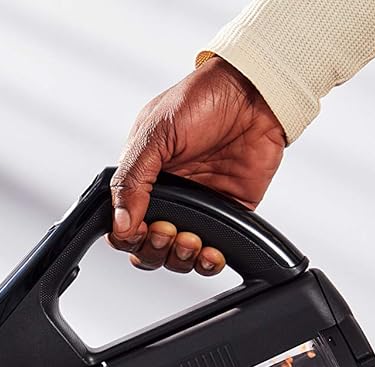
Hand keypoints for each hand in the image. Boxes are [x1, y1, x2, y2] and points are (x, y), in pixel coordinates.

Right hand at [110, 56, 285, 275]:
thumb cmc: (202, 100)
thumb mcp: (155, 134)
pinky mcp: (227, 214)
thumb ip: (133, 180)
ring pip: (176, 256)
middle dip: (153, 249)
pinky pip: (212, 252)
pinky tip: (209, 252)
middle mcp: (168, 197)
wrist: (254, 94)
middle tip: (166, 232)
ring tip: (189, 239)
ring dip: (179, 257)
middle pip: (147, 247)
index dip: (127, 236)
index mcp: (142, 178)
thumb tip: (120, 223)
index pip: (122, 223)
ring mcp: (197, 208)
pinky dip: (207, 262)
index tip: (139, 230)